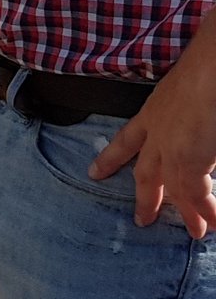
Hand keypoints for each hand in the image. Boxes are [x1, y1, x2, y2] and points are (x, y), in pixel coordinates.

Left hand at [90, 56, 215, 236]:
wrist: (212, 66)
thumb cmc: (204, 71)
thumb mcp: (185, 94)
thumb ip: (184, 115)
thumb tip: (195, 127)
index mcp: (151, 113)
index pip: (126, 140)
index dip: (110, 158)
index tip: (94, 173)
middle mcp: (156, 133)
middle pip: (146, 173)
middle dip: (146, 198)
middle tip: (142, 220)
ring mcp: (170, 149)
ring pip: (175, 188)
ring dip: (187, 212)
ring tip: (195, 232)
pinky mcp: (189, 161)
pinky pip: (196, 194)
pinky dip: (206, 210)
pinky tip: (211, 223)